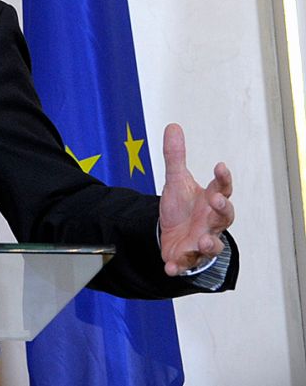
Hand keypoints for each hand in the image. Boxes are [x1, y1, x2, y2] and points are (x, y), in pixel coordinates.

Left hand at [157, 123, 233, 274]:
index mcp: (211, 202)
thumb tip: (173, 126)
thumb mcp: (176, 180)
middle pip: (224, 217)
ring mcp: (201, 242)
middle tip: (216, 199)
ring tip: (204, 241)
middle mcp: (211, 223)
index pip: (223, 189)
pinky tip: (169, 267)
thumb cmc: (183, 207)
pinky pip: (184, 264)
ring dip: (209, 244)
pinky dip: (177, 267)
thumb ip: (175, 156)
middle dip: (222, 210)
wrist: (172, 234)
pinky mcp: (186, 257)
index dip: (223, 179)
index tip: (220, 165)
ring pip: (212, 246)